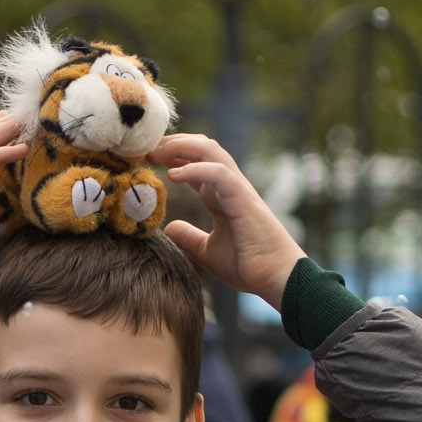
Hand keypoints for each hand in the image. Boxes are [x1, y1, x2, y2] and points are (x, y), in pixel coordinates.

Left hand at [151, 134, 305, 311]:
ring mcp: (236, 188)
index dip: (171, 157)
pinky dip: (195, 169)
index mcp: (220, 196)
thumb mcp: (207, 252)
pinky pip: (218, 172)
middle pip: (200, 148)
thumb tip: (168, 228)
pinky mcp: (242, 197)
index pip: (195, 164)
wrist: (276, 278)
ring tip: (156, 154)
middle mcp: (228, 186)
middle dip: (172, 144)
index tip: (147, 160)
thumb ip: (189, 237)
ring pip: (209, 150)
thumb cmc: (249, 265)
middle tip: (145, 150)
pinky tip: (173, 175)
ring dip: (181, 146)